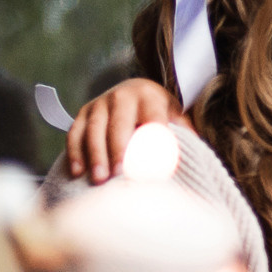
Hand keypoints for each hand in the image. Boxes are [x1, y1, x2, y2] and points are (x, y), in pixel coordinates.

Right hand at [65, 78, 181, 181]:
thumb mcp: (175, 117)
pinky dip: (75, 152)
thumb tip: (196, 157)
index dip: (151, 143)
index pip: (152, 120)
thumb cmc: (159, 113)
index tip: (151, 165)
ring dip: (95, 154)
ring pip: (95, 128)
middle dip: (118, 149)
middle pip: (119, 124)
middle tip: (119, 173)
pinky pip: (75, 132)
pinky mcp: (84, 112)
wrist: (136, 92)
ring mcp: (101, 102)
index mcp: (150, 96)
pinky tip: (77, 172)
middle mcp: (123, 95)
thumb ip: (184, 135)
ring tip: (99, 179)